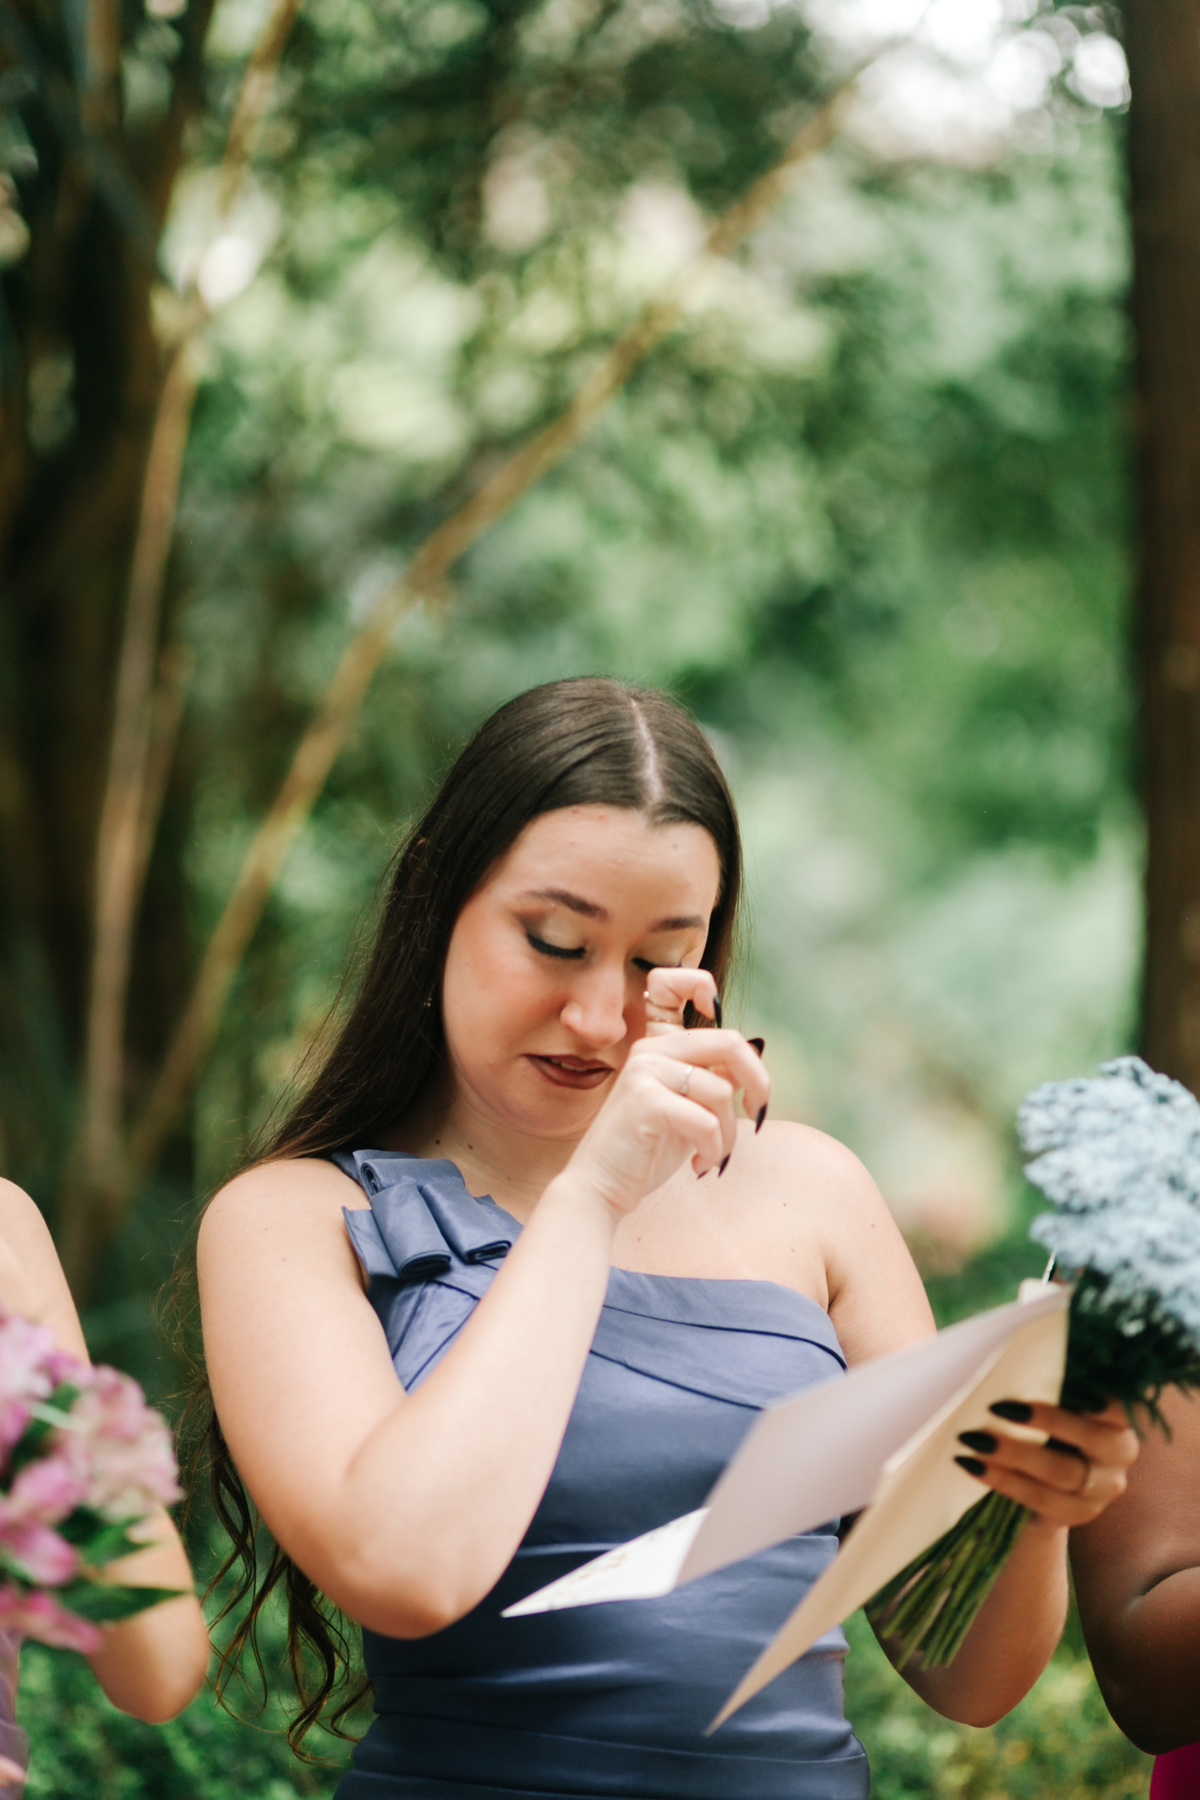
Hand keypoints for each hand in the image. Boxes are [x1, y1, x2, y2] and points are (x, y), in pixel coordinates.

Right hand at [563, 967, 769, 1216]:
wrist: (601, 1188)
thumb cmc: (647, 1151)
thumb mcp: (688, 1107)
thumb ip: (713, 1077)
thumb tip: (756, 1052)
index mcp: (657, 1044)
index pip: (670, 982)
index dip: (700, 986)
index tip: (716, 1016)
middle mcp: (650, 1049)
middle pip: (729, 1041)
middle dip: (758, 1082)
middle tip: (756, 1114)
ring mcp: (645, 1071)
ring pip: (721, 1091)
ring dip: (728, 1135)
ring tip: (713, 1157)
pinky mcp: (644, 1099)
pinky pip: (706, 1120)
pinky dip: (714, 1150)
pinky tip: (701, 1167)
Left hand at [954, 1398, 1139, 1528]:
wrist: (1045, 1480)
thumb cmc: (1046, 1420)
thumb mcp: (1058, 1398)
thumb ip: (1053, 1380)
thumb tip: (1017, 1353)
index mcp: (1122, 1418)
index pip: (1127, 1407)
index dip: (1106, 1401)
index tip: (1073, 1388)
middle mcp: (1120, 1453)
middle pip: (1092, 1438)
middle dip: (1044, 1421)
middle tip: (996, 1406)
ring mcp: (1103, 1488)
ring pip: (1062, 1472)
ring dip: (1013, 1454)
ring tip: (972, 1439)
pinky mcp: (1078, 1513)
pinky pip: (1040, 1499)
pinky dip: (1003, 1481)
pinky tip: (971, 1464)